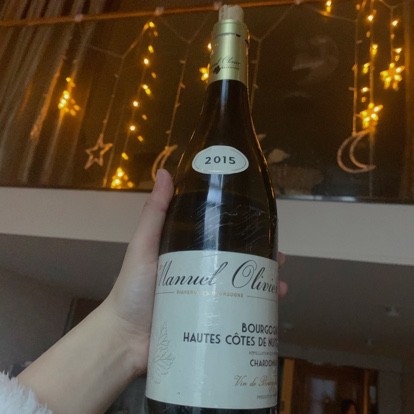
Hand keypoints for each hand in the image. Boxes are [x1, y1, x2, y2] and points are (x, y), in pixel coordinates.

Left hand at [105, 169, 286, 374]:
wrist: (125, 339)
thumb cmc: (133, 289)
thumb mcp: (143, 247)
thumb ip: (154, 214)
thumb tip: (166, 173)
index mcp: (188, 251)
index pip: (220, 234)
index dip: (242, 228)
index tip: (261, 222)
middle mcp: (202, 271)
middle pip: (237, 260)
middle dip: (260, 257)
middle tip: (278, 257)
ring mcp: (208, 297)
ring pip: (243, 285)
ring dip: (264, 282)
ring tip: (279, 283)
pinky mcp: (211, 320)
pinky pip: (238, 311)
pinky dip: (257, 308)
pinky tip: (272, 306)